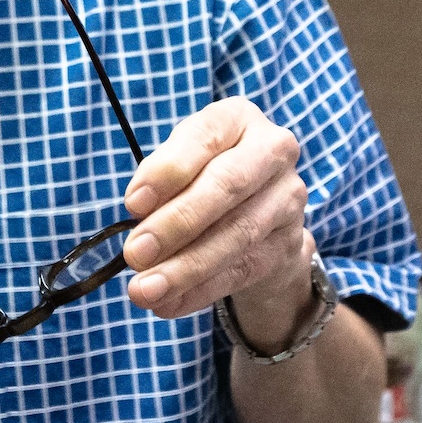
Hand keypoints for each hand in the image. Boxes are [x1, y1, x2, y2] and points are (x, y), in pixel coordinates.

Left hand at [120, 99, 313, 350]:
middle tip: (134, 254)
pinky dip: (199, 291)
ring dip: (185, 268)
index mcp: (238, 118)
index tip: (132, 204)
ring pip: (236, 235)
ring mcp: (288, 199)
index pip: (203, 138)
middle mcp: (273, 152)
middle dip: (176, 224)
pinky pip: (241, 271)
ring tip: (145, 289)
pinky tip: (168, 304)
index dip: (167, 171)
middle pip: (226, 187)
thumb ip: (161, 181)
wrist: (263, 212)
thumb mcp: (182, 164)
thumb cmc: (205, 176)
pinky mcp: (289, 244)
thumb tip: (138, 214)